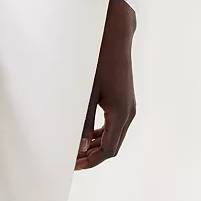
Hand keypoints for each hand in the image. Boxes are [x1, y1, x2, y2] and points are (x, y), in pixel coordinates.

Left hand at [75, 0, 135, 168]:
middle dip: (92, 155)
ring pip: (114, 135)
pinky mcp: (124, 98)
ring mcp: (128, 105)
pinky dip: (101, 132)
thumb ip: (83, 120)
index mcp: (120, 113)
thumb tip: (79, 145)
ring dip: (96, 144)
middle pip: (112, 146)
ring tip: (76, 148)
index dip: (90, 160)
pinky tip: (86, 132)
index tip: (74, 165)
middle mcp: (128, 112)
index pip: (108, 150)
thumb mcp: (88, 91)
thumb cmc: (99, 59)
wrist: (114, 35)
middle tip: (72, 159)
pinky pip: (115, 124)